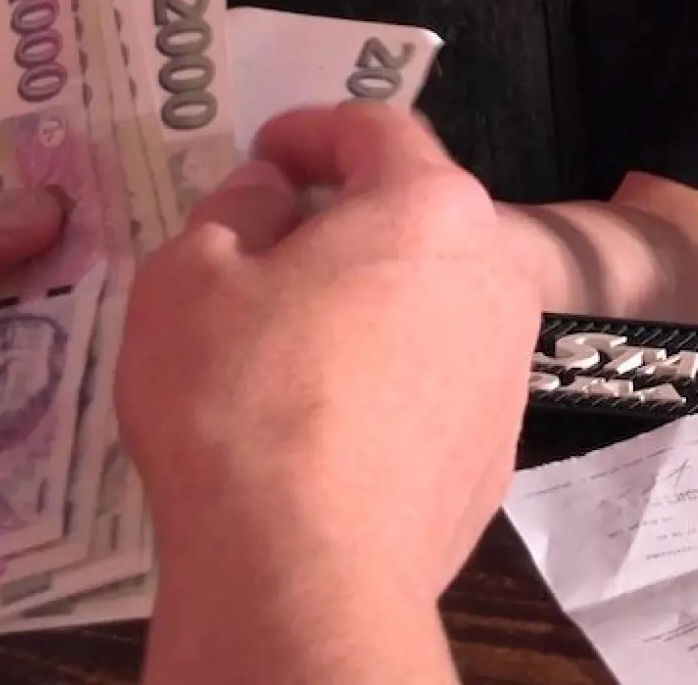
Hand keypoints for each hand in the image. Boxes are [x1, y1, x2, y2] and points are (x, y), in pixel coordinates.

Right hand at [117, 102, 536, 606]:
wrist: (309, 570)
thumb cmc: (242, 401)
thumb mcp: (190, 277)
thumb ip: (233, 211)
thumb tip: (268, 194)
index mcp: (430, 207)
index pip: (378, 129)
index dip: (312, 128)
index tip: (265, 151)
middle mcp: (494, 272)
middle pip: (417, 217)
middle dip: (343, 220)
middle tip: (267, 245)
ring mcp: (507, 365)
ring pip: (432, 303)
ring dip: (368, 302)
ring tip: (286, 338)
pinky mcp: (497, 448)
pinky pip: (436, 383)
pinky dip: (387, 379)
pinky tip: (324, 418)